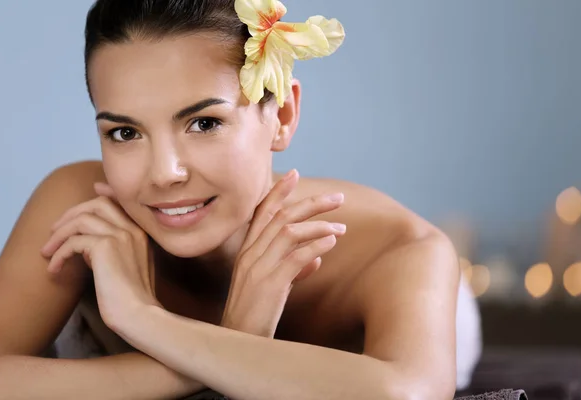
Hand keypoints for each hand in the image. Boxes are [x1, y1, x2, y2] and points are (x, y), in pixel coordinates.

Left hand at [41, 182, 158, 332]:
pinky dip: (59, 254)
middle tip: (54, 231)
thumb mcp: (131, 266)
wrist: (139, 314)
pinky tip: (55, 269)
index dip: (105, 192)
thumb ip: (118, 248)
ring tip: (48, 252)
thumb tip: (91, 241)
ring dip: (58, 235)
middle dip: (71, 214)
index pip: (121, 200)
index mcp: (142, 232)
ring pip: (80, 219)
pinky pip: (73, 241)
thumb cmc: (134, 298)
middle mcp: (133, 229)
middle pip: (97, 203)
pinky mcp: (105, 246)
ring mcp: (120, 235)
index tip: (94, 188)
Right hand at [221, 170, 345, 337]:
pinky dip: (315, 246)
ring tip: (342, 229)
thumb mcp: (272, 287)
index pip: (261, 213)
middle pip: (280, 217)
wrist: (238, 344)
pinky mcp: (269, 285)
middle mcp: (250, 255)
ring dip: (319, 226)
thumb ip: (293, 269)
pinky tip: (331, 243)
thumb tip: (317, 259)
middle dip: (311, 203)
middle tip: (338, 198)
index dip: (278, 192)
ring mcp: (258, 268)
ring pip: (289, 233)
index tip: (294, 173)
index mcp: (247, 252)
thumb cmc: (255, 315)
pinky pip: (295, 258)